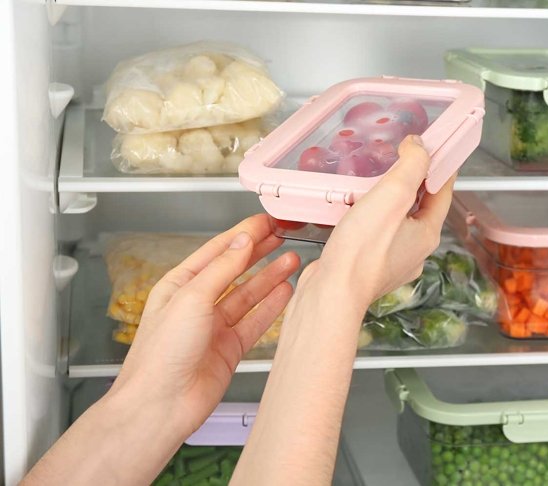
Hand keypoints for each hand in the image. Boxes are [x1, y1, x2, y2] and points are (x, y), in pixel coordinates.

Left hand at [109, 214, 299, 437]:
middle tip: (282, 236)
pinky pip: (255, 321)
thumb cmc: (160, 355)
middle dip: (259, 251)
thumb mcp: (191, 298)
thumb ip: (222, 268)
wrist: (161, 404)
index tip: (265, 222)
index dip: (243, 234)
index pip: (217, 251)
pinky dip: (272, 306)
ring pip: (249, 295)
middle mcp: (196, 304)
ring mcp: (214, 327)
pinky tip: (285, 293)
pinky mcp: (229, 348)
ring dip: (270, 277)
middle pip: (235, 270)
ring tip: (292, 260)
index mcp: (179, 285)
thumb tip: (242, 241)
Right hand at [304, 135, 453, 313]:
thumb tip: (420, 146)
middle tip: (400, 158)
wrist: (331, 293)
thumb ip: (411, 166)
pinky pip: (375, 235)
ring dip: (388, 201)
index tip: (437, 148)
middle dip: (413, 182)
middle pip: (420, 207)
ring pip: (396, 222)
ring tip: (372, 182)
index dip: (441, 167)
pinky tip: (353, 211)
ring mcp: (391, 262)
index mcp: (426, 234)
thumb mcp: (392, 195)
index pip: (443, 192)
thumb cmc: (361, 251)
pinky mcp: (367, 267)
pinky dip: (369, 218)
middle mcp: (413, 250)